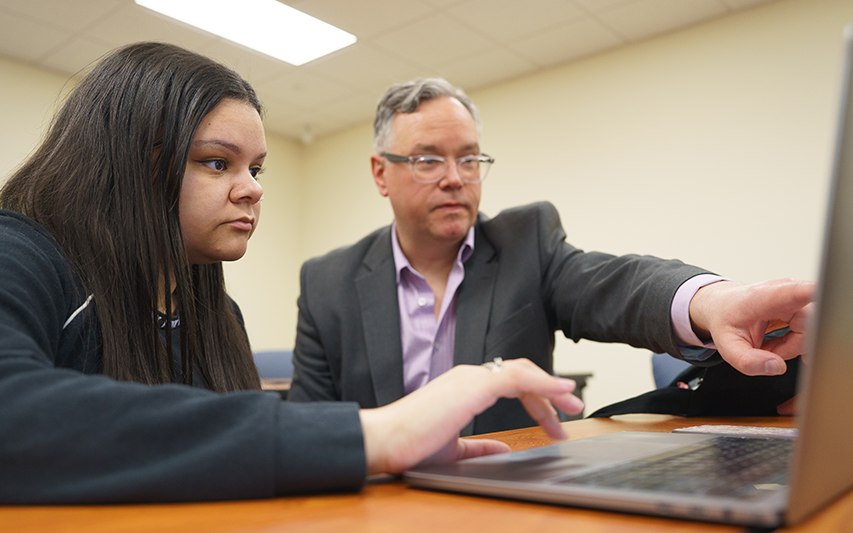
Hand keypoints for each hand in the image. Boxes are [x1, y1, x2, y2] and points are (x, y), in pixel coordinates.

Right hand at [358, 359, 583, 474]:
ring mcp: (471, 378)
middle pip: (522, 374)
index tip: (554, 421)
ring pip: (523, 372)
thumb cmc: (410, 443)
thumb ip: (477, 447)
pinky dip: (543, 383)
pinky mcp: (473, 386)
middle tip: (573, 411)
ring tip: (573, 404)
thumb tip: (498, 448)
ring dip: (552, 388)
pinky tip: (560, 393)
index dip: (537, 398)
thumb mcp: (453, 448)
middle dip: (550, 392)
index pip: (510, 383)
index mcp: (464, 387)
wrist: (386, 440)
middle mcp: (469, 377)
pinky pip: (517, 378)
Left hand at [689, 278, 814, 375]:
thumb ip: (747, 361)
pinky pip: (809, 332)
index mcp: (768, 297)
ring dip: (791, 347)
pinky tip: (775, 342)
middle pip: (810, 327)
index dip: (818, 295)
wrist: (723, 307)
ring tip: (767, 346)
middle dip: (792, 347)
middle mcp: (788, 293)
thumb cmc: (726, 318)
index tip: (827, 299)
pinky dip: (793, 343)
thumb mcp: (726, 344)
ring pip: (812, 332)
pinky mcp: (802, 306)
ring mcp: (797, 298)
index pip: (800, 292)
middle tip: (767, 351)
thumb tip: (776, 367)